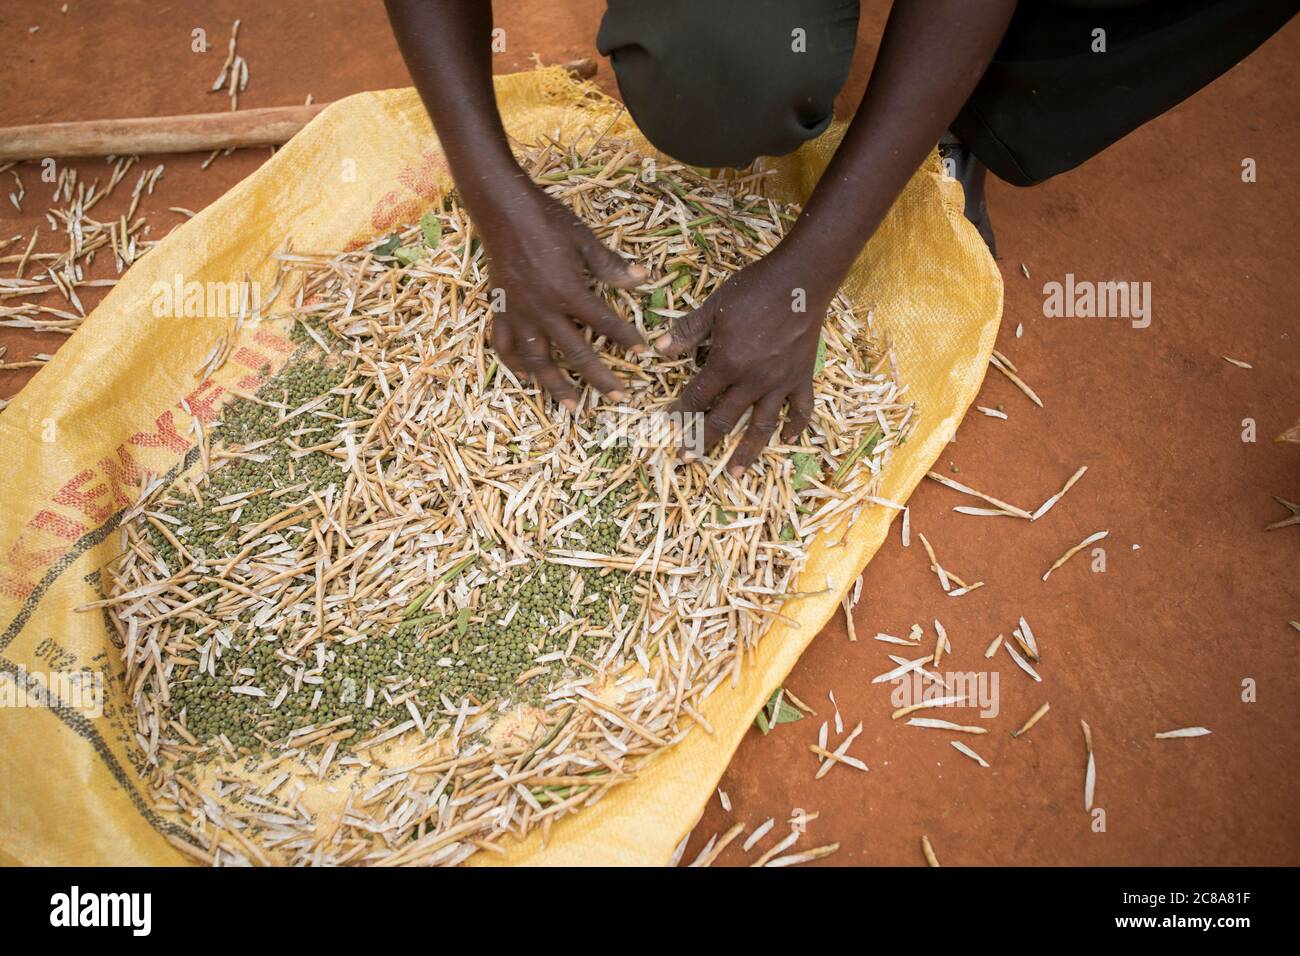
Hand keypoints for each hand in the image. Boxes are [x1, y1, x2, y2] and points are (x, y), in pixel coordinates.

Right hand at [473, 180, 647, 408]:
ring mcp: (519, 313)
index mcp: (568, 291)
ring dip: (556, 386)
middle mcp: (544, 309)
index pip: (604, 323)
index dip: (626, 339)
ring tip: (572, 406)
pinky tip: (525, 377)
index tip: (643, 353)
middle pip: (575, 353)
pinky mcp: (501, 310)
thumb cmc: (546, 221)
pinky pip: (503, 345)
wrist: (501, 209)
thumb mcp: (584, 240)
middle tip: (618, 398)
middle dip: (599, 378)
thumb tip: (642, 277)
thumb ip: (611, 265)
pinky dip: (513, 364)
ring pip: (537, 360)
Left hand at [655, 250, 833, 474]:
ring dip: (748, 452)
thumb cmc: (754, 289)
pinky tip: (789, 441)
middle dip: (704, 441)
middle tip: (689, 459)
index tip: (670, 424)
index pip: (697, 396)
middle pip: (725, 419)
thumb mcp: (714, 306)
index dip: (681, 412)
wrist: (801, 279)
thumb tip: (657, 348)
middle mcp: (753, 381)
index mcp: (727, 363)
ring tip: (736, 473)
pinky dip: (796, 427)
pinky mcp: (802, 377)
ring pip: (762, 426)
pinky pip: (801, 409)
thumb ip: (686, 331)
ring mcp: (780, 383)